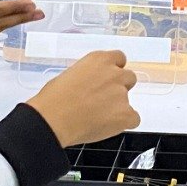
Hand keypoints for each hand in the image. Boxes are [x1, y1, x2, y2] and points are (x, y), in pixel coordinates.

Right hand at [26, 50, 140, 146]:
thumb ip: (89, 76)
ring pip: (129, 100)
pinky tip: (107, 127)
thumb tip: (92, 86)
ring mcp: (121, 94)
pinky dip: (124, 123)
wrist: (53, 119)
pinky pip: (134, 119)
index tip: (107, 80)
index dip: (114, 70)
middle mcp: (114, 73)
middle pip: (129, 78)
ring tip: (98, 117)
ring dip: (119, 106)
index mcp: (99, 60)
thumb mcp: (70, 75)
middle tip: (103, 100)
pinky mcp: (126, 114)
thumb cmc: (53, 99)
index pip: (120, 58)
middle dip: (119, 88)